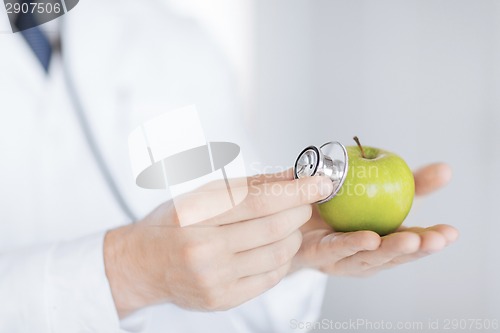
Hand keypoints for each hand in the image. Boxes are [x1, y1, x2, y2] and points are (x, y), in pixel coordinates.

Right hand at [103, 172, 333, 316]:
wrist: (143, 265)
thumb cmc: (171, 224)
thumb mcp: (201, 195)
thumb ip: (248, 185)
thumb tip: (291, 176)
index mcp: (197, 215)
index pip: (260, 200)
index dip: (297, 190)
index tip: (320, 182)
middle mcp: (205, 248)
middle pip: (274, 227)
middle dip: (300, 210)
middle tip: (305, 201)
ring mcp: (214, 278)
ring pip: (278, 254)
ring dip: (294, 235)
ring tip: (289, 224)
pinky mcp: (222, 299)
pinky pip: (270, 277)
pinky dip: (282, 259)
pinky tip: (275, 247)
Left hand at [292, 163, 458, 276]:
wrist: (290, 210)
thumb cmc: (338, 205)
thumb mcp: (375, 189)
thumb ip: (408, 183)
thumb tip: (446, 170)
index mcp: (382, 241)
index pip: (411, 242)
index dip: (431, 239)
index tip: (451, 233)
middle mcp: (364, 255)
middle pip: (393, 255)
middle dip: (416, 249)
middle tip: (435, 240)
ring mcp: (341, 259)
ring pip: (368, 258)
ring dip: (390, 250)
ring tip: (409, 240)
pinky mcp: (318, 254)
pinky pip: (335, 248)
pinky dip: (353, 244)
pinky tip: (369, 238)